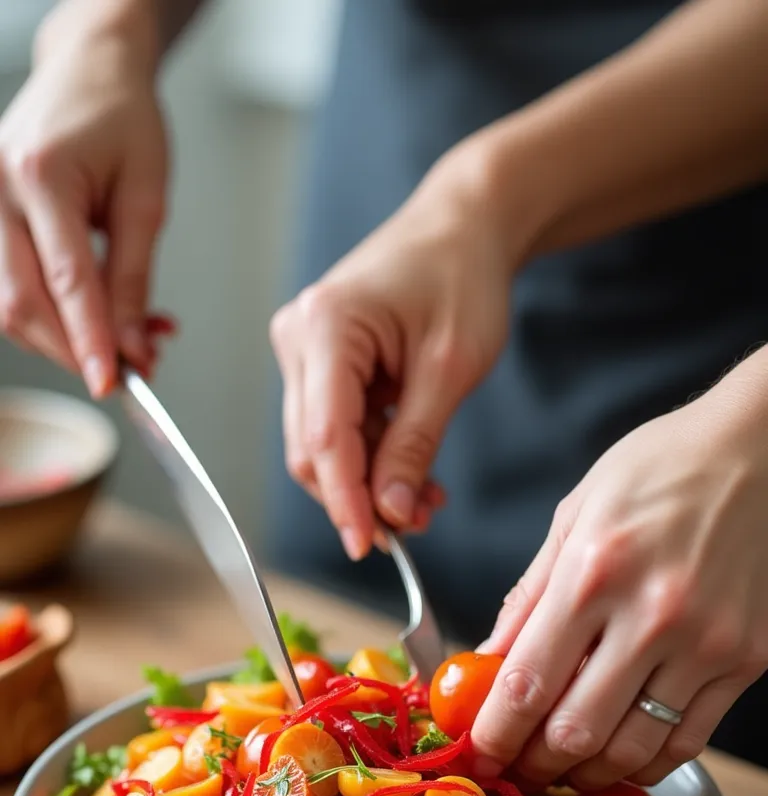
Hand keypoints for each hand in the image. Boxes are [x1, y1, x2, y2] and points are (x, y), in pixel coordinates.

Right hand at [0, 17, 167, 394]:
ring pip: (10, 304)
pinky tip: (95, 317)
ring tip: (126, 338)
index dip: (89, 340)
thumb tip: (134, 348)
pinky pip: (10, 286)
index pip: (65, 281)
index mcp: (42, 176)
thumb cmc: (123, 120)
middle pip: (22, 303)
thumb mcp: (146, 199)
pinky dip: (52, 315)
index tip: (113, 382)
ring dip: (65, 339)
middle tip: (128, 370)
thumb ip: (135, 279)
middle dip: (73, 350)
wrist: (89, 72)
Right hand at [270, 149, 515, 559]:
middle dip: (361, 496)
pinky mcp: (320, 362)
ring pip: (322, 446)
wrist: (464, 225)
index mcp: (326, 328)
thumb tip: (391, 512)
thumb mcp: (450, 369)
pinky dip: (372, 458)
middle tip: (416, 526)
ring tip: (425, 501)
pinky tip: (412, 474)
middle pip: (312, 449)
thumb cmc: (462, 277)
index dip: (345, 499)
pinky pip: (336, 428)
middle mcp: (299, 338)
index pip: (323, 437)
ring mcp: (304, 350)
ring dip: (369, 483)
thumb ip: (415, 444)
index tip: (369, 546)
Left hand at [471, 357, 767, 786]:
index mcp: (595, 570)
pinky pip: (689, 741)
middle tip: (517, 768)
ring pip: (633, 749)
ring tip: (564, 769)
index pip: (526, 683)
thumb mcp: (576, 515)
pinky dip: (648, 763)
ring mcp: (706, 643)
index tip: (479, 754)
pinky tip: (623, 756)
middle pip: (575, 732)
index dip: (494, 736)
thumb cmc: (664, 470)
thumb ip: (529, 597)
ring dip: (588, 774)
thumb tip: (488, 661)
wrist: (761, 449)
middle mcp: (653, 614)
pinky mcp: (747, 660)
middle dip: (534, 765)